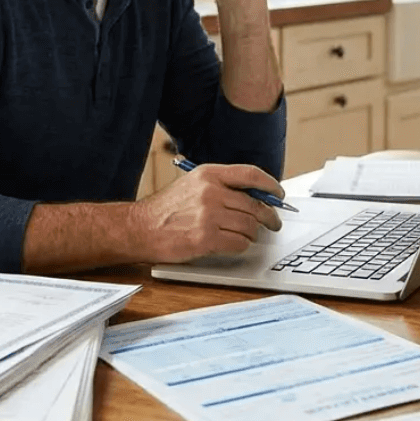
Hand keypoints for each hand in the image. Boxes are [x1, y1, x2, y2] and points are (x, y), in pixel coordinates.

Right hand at [134, 163, 283, 262]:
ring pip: (250, 226)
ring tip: (247, 235)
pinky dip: (241, 245)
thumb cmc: (167, 209)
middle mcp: (210, 192)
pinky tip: (233, 243)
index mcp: (208, 175)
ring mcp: (208, 215)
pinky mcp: (205, 238)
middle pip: (255, 204)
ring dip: (252, 234)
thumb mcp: (193, 185)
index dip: (270, 185)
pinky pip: (239, 243)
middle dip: (268, 217)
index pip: (251, 175)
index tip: (279, 195)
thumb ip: (222, 185)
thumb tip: (256, 195)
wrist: (140, 228)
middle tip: (273, 223)